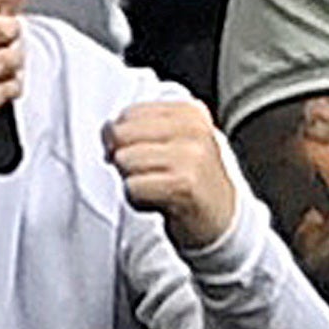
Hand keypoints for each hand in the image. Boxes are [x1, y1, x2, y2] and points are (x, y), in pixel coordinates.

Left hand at [105, 99, 237, 250]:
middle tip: (147, 173)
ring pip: (124, 160)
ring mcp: (191, 155)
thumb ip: (141, 127)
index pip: (128, 114)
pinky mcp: (184, 184)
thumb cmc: (190, 178)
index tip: (143, 155)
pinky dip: (136, 199)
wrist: (221, 217)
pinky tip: (158, 201)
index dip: (122, 139)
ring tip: (156, 186)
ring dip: (132, 180)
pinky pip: (133, 187)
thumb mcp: (174, 140)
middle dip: (123, 157)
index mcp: (189, 112)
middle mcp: (193, 129)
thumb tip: (107, 132)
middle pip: (121, 134)